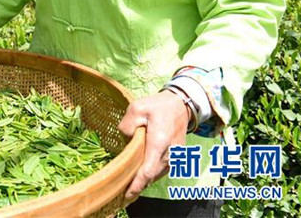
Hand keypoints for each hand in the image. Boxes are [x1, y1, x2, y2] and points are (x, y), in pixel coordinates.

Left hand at [118, 90, 191, 204]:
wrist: (180, 105)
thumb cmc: (157, 106)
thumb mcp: (136, 108)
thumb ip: (127, 125)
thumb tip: (125, 140)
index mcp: (159, 141)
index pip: (147, 170)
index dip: (137, 185)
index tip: (127, 195)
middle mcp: (170, 153)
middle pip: (151, 176)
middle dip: (137, 186)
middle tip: (120, 193)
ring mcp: (175, 157)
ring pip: (156, 175)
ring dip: (143, 181)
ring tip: (127, 186)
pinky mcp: (176, 157)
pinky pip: (161, 170)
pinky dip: (150, 174)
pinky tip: (139, 175)